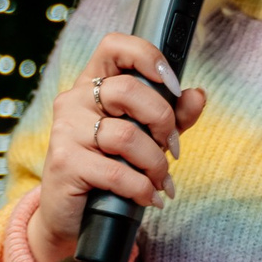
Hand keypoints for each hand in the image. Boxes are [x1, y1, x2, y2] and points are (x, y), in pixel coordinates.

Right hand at [25, 32, 207, 261]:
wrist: (70, 215)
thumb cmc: (107, 170)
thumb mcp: (145, 138)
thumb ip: (173, 115)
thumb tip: (197, 95)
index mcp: (92, 85)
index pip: (114, 46)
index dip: (147, 56)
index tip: (171, 84)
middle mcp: (73, 101)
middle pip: (127, 90)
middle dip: (162, 120)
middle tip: (172, 147)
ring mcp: (65, 131)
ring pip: (126, 136)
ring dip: (155, 163)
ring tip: (160, 181)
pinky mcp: (64, 163)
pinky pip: (116, 172)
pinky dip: (141, 188)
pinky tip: (148, 197)